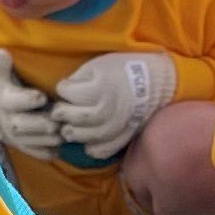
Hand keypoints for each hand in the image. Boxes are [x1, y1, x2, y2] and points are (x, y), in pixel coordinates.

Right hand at [0, 52, 63, 161]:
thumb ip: (0, 63)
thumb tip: (1, 54)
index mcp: (3, 99)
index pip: (14, 100)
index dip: (27, 99)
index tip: (42, 97)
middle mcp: (6, 119)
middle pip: (23, 125)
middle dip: (41, 125)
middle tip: (58, 123)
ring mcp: (11, 134)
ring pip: (28, 141)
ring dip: (46, 140)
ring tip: (62, 136)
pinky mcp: (16, 143)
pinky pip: (29, 151)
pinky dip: (42, 153)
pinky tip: (56, 151)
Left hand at [49, 50, 171, 160]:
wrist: (154, 79)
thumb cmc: (122, 68)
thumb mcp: (98, 64)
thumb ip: (79, 77)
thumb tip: (64, 93)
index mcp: (101, 86)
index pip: (70, 92)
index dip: (63, 88)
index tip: (65, 87)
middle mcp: (110, 107)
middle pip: (78, 117)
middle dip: (63, 115)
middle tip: (60, 111)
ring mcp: (119, 124)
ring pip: (91, 136)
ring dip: (75, 134)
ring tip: (68, 129)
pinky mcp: (126, 134)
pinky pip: (108, 148)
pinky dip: (95, 150)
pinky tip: (87, 145)